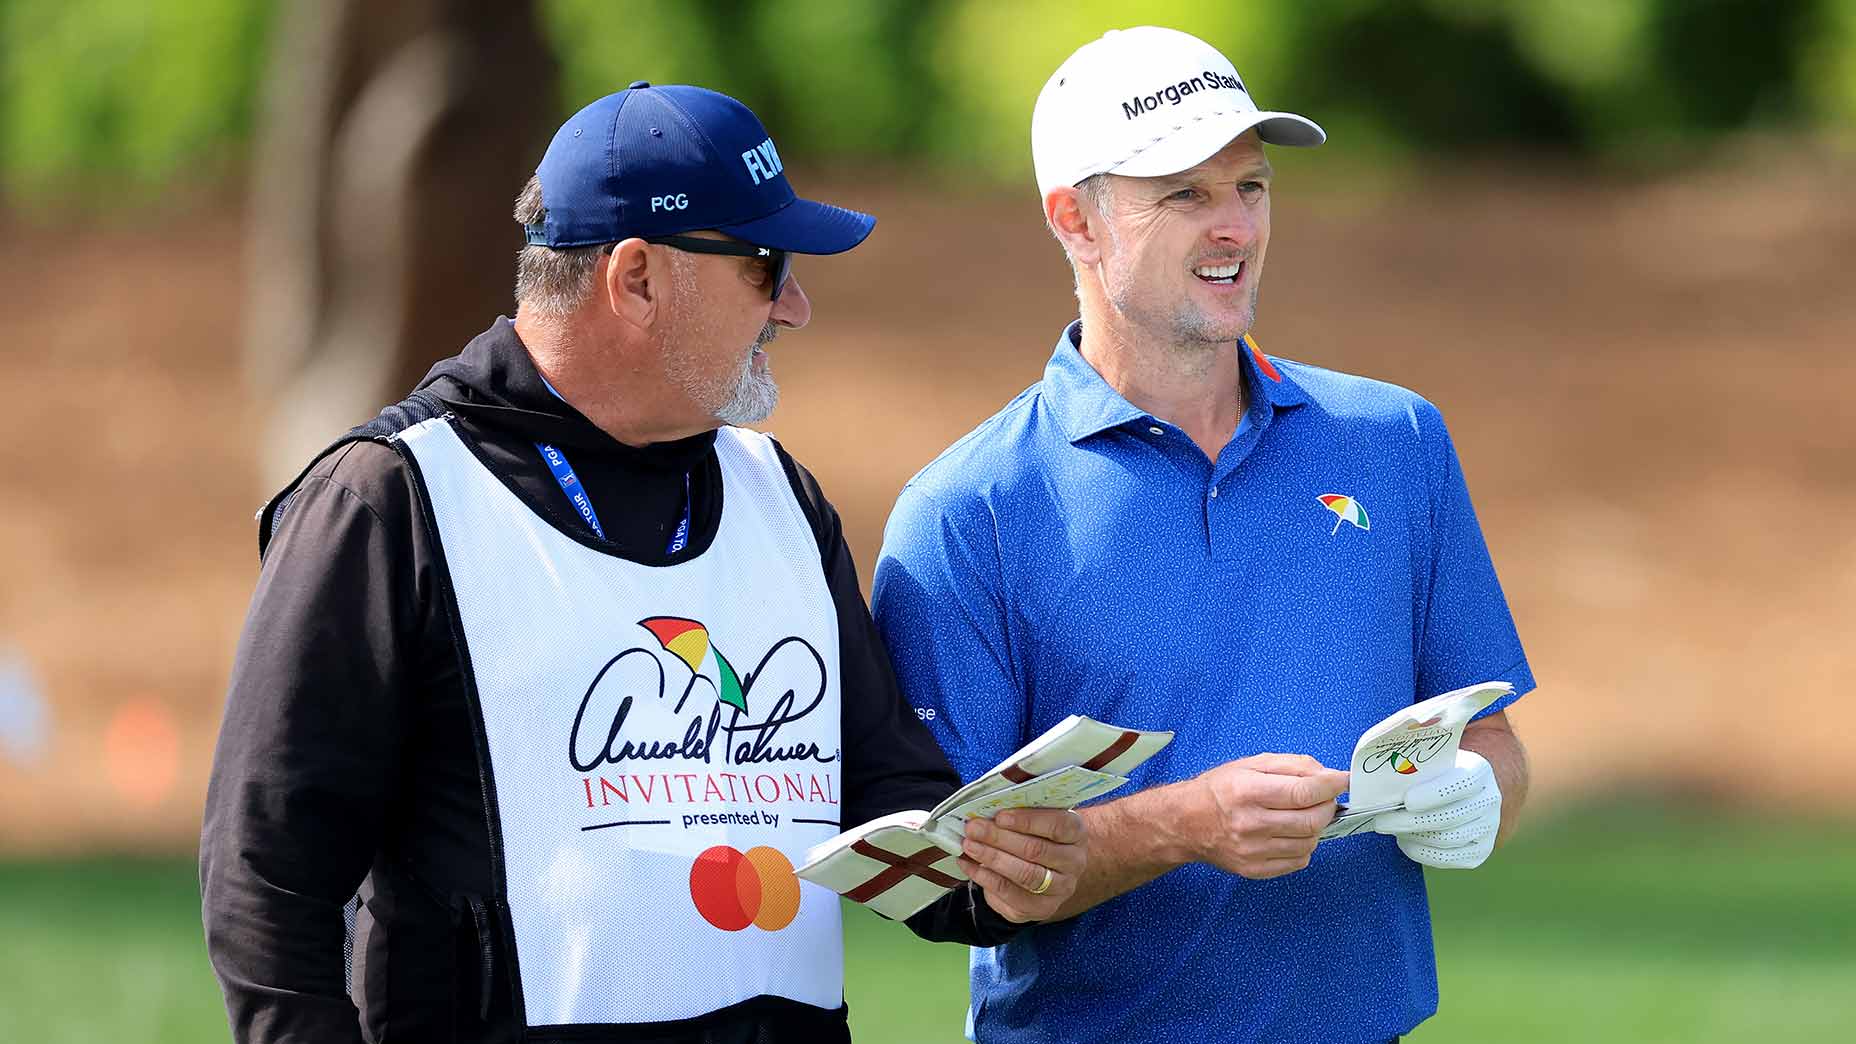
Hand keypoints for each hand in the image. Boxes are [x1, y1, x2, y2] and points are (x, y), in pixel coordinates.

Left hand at [958, 808, 1086, 922]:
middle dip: (999, 838)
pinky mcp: (1041, 908)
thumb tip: (983, 810)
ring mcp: (1060, 888)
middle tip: (973, 829)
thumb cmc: (1036, 835)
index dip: (1027, 821)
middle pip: (1036, 850)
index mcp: (1076, 832)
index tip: (1000, 816)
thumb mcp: (1034, 819)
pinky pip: (1010, 894)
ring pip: (1025, 875)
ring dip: (992, 858)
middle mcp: (1074, 862)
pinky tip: (968, 864)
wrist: (1047, 869)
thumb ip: (1016, 813)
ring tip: (969, 846)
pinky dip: (985, 878)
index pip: (1057, 825)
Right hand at [1194, 754, 1348, 878]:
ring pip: (1309, 843)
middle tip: (1324, 798)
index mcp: (1247, 791)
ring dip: (1316, 827)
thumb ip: (1292, 765)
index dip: (1330, 785)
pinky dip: (1304, 846)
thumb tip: (1328, 775)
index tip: (1342, 780)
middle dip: (1327, 806)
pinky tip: (1291, 833)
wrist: (1185, 823)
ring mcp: (1252, 850)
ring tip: (1303, 815)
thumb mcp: (1251, 764)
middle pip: (1311, 820)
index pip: (1303, 792)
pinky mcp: (1254, 870)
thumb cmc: (1218, 790)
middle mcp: (1249, 823)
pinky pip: (1298, 861)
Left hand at [1373, 748, 1501, 868]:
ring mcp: (1487, 829)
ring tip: (1389, 827)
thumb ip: (1410, 761)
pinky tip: (1405, 841)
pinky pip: (1448, 858)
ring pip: (1447, 840)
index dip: (1434, 793)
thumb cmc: (1436, 770)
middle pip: (1450, 817)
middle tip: (1381, 819)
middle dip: (1410, 820)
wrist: (1462, 789)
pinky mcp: (1479, 851)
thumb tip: (1373, 770)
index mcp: (1479, 771)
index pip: (1462, 783)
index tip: (1406, 800)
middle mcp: (1490, 801)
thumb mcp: (1429, 758)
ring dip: (1413, 835)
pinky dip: (1422, 852)